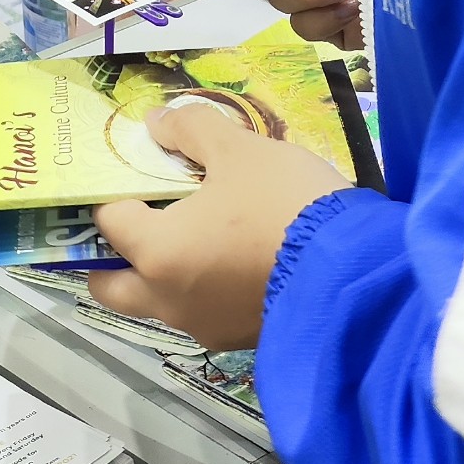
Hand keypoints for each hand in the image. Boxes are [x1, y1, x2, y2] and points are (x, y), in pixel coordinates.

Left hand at [89, 103, 350, 348]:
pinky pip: (200, 312)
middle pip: (112, 286)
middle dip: (112, 254)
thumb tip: (156, 123)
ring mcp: (204, 326)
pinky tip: (232, 254)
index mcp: (158, 253)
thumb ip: (191, 130)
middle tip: (139, 217)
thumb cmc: (286, 204)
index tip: (131, 173)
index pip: (109, 222)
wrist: (354, 272)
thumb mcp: (240, 149)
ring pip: (157, 303)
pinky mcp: (239, 339)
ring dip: (160, 271)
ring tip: (194, 229)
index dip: (114, 192)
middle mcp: (168, 300)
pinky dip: (200, 287)